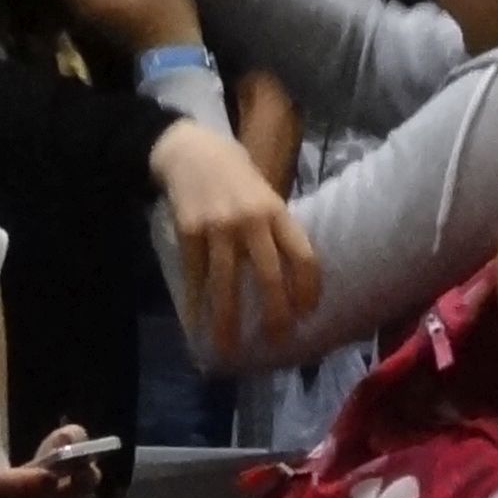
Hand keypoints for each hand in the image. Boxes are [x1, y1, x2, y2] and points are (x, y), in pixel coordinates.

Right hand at [153, 118, 318, 358]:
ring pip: (227, 284)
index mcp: (275, 210)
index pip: (303, 255)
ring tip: (228, 348)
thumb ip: (276, 229)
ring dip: (228, 321)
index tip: (306, 314)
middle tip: (275, 341)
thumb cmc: (234, 175)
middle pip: (269, 277)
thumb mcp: (263, 193)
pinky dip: (194, 304)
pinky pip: (195, 277)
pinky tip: (195, 325)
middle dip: (274, 314)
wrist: (190, 149)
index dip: (307, 289)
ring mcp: (219, 227)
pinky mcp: (190, 231)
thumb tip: (291, 277)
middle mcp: (251, 220)